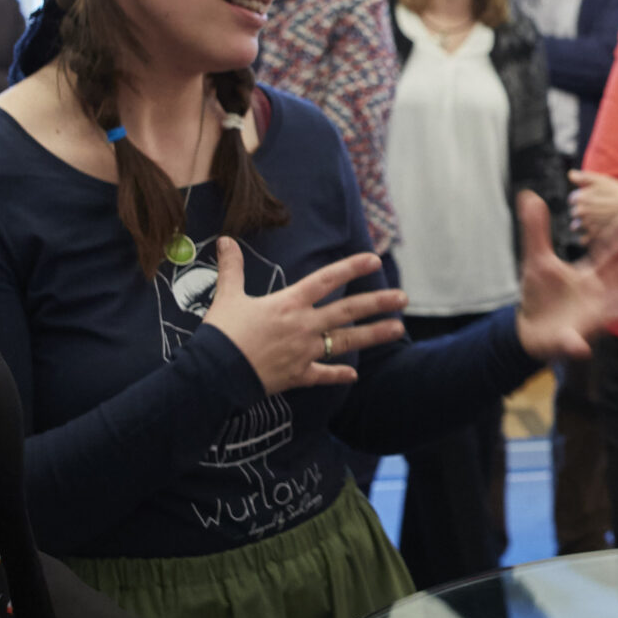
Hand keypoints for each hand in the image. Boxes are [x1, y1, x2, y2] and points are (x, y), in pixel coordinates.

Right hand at [200, 239, 406, 392]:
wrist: (215, 374)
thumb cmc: (221, 333)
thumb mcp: (227, 296)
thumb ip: (232, 269)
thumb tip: (226, 241)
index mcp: (288, 304)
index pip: (326, 280)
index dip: (351, 268)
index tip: (374, 260)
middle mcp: (303, 326)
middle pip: (347, 311)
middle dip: (377, 303)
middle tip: (403, 299)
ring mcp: (304, 352)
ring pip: (345, 342)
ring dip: (373, 335)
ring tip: (397, 329)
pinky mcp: (298, 376)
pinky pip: (323, 376)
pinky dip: (338, 375)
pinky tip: (353, 376)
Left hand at [512, 191, 617, 359]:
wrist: (528, 327)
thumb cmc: (540, 292)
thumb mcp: (537, 259)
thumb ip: (536, 230)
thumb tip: (528, 196)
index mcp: (589, 274)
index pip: (610, 255)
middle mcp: (596, 295)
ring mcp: (588, 318)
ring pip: (608, 313)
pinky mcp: (572, 338)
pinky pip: (576, 343)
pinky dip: (577, 345)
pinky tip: (580, 347)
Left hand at [567, 169, 617, 243]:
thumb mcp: (603, 180)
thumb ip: (585, 177)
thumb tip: (570, 174)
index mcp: (581, 197)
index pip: (572, 199)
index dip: (582, 198)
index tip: (592, 199)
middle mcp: (581, 212)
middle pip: (574, 213)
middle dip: (582, 212)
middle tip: (597, 210)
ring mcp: (587, 225)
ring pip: (575, 227)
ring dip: (582, 225)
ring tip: (596, 222)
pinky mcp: (594, 237)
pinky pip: (583, 240)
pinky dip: (587, 238)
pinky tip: (596, 232)